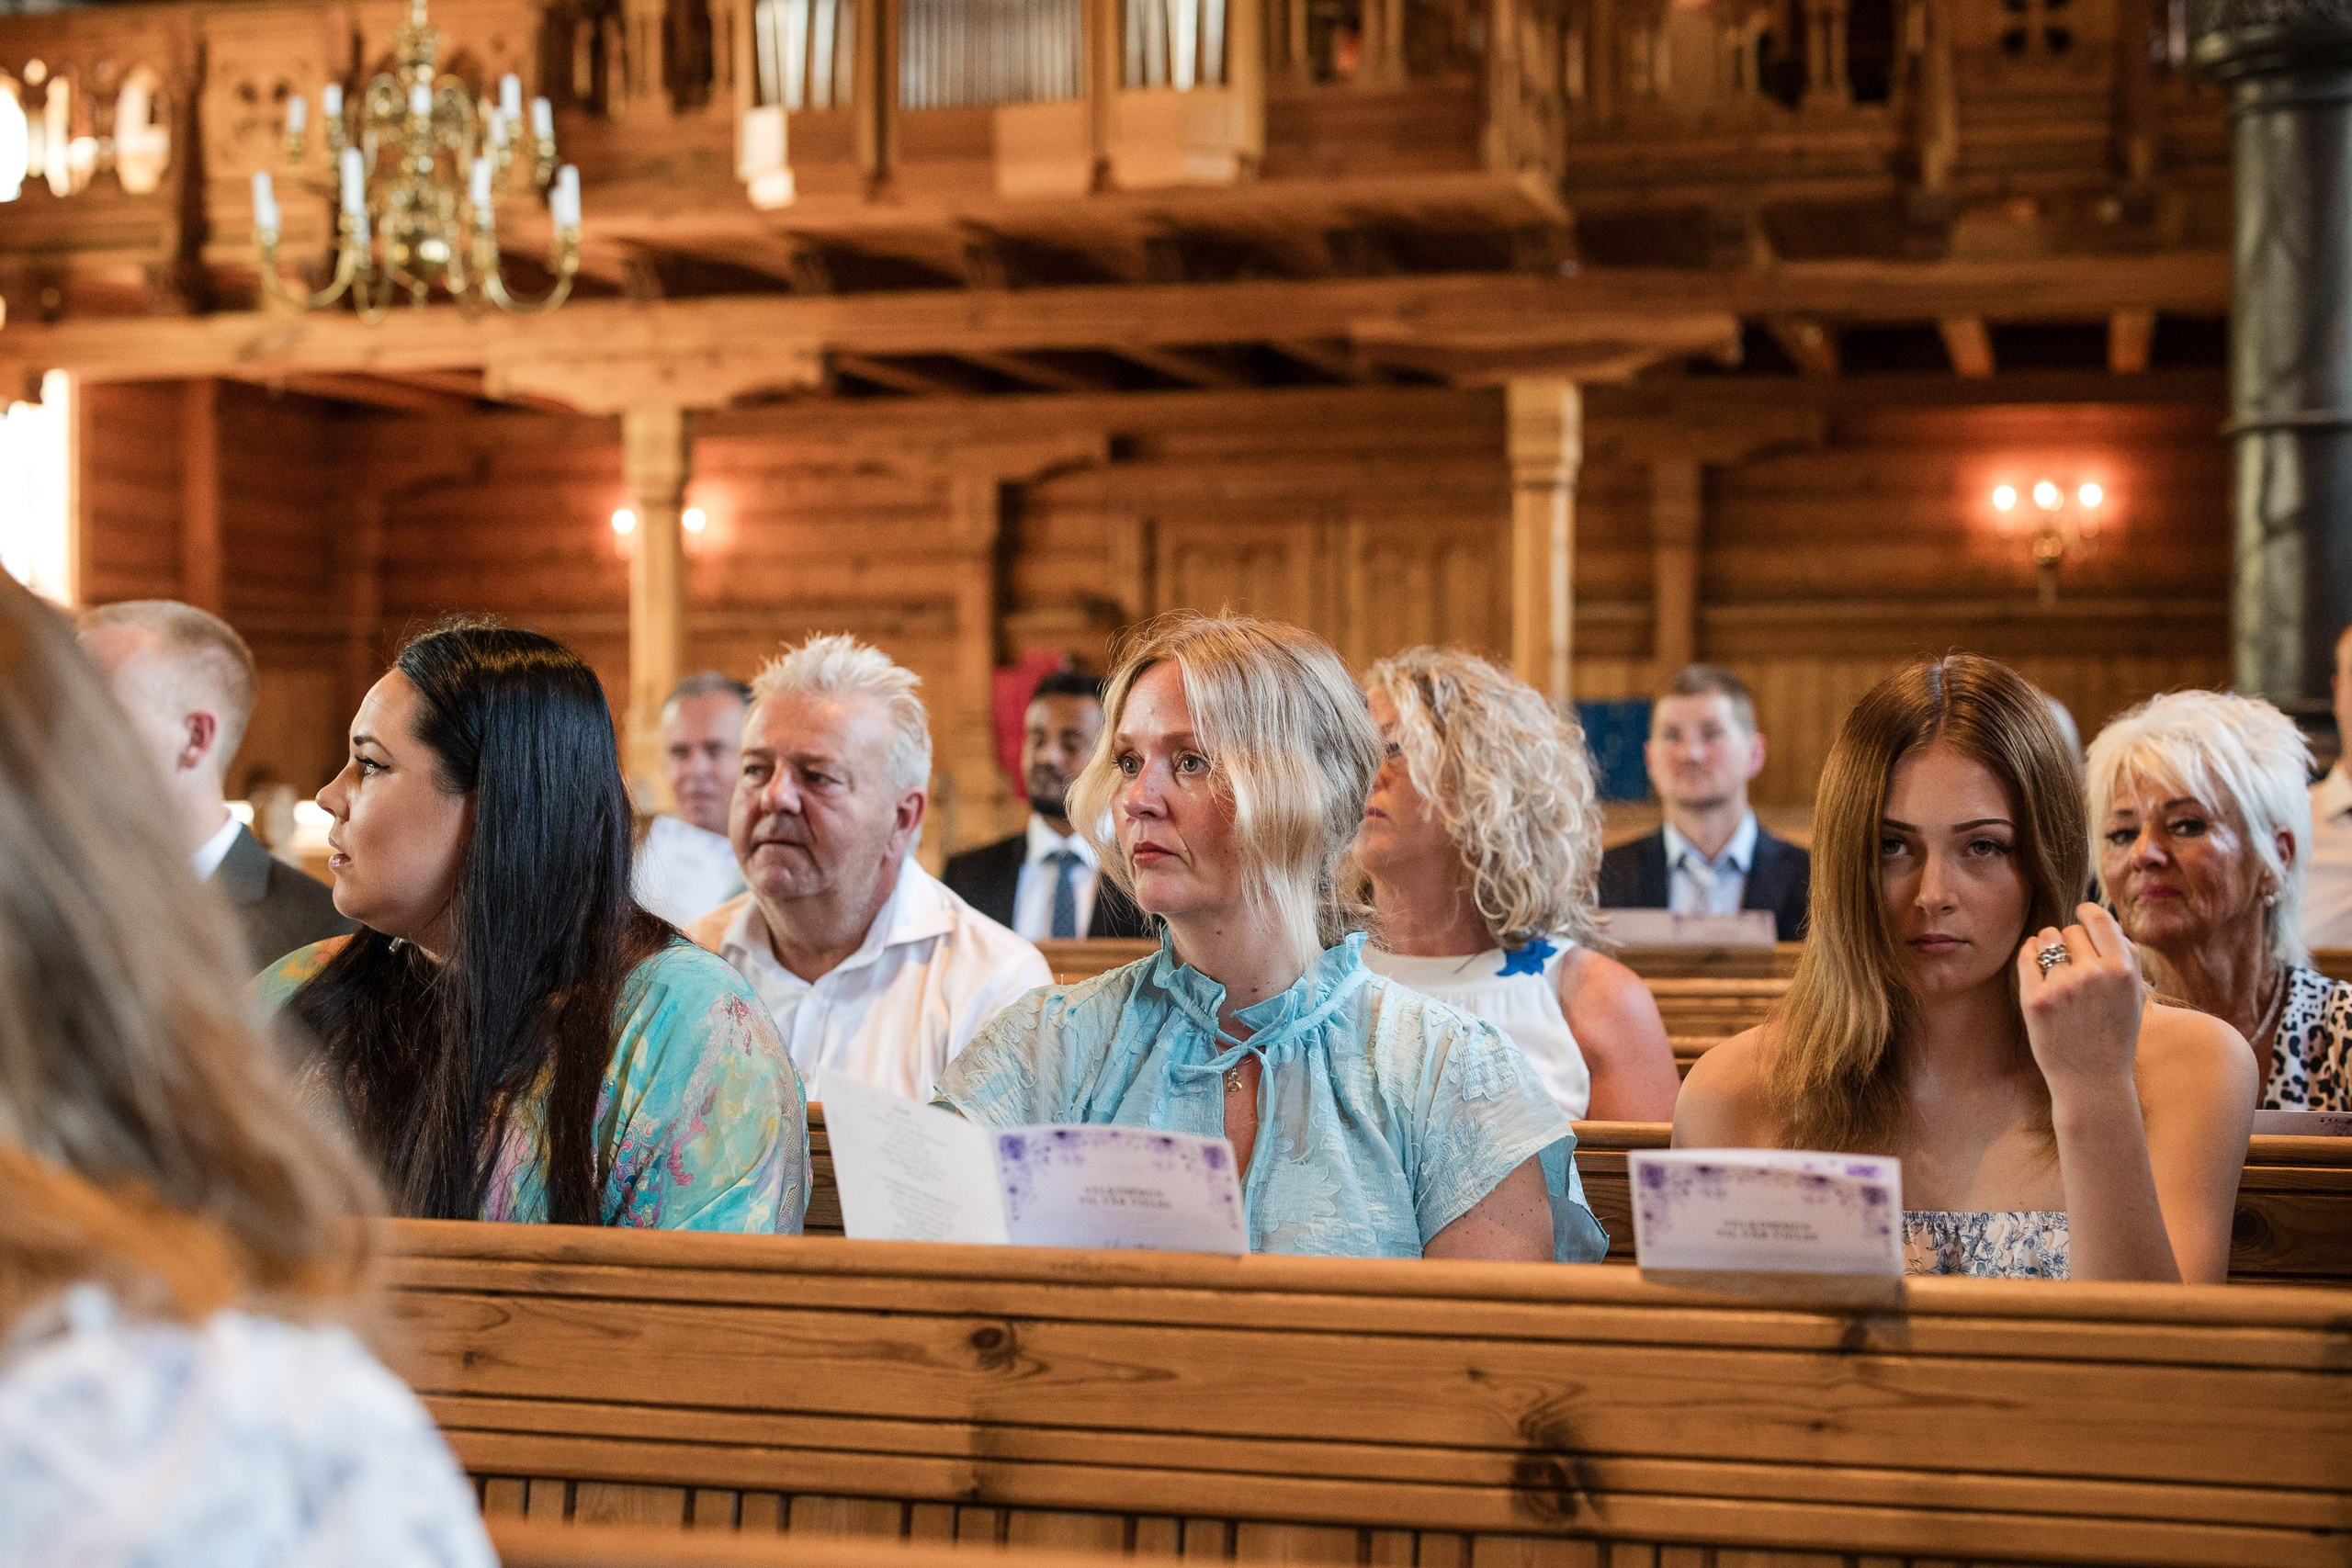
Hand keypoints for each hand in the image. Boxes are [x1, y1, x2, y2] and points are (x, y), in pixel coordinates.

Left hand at [2016, 902, 2146, 1095]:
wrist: (2093, 1081)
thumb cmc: (2114, 1036)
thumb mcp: (2135, 995)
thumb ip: (2125, 957)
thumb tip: (2102, 919)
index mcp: (2123, 970)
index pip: (2100, 919)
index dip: (2088, 911)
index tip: (2081, 911)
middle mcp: (2093, 974)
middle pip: (2071, 930)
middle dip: (2069, 940)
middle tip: (2071, 961)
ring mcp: (2062, 986)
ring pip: (2046, 940)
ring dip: (2048, 945)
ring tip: (2054, 965)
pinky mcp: (2035, 999)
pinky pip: (2026, 957)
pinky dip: (2028, 954)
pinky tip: (2034, 961)